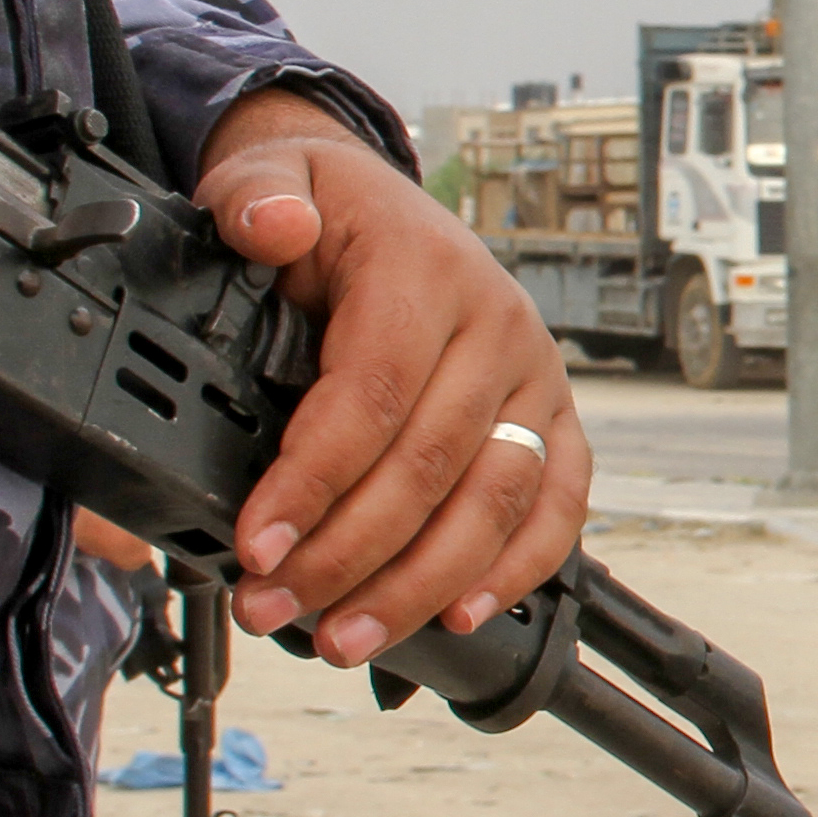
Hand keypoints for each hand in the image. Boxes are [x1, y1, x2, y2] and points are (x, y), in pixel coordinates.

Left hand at [196, 89, 586, 665]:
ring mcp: (535, 376)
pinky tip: (458, 615)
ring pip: (494, 500)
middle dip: (347, 554)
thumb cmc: (325, 211)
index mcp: (425, 270)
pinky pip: (559, 505)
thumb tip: (273, 225)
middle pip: (430, 464)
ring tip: (346, 638)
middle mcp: (496, 325)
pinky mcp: (556, 417)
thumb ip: (258, 198)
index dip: (315, 480)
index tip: (258, 544)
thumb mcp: (272, 178)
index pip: (372, 392)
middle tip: (275, 607)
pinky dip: (517, 569)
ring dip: (421, 584)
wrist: (381, 205)